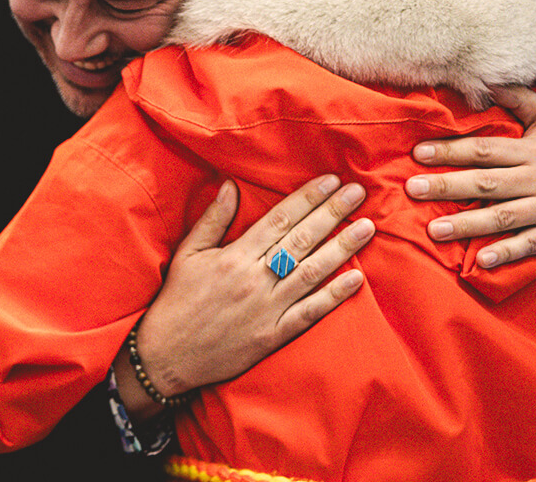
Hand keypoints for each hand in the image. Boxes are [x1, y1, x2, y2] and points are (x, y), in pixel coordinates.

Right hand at [115, 175, 370, 420]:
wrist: (167, 355)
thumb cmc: (176, 300)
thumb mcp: (187, 254)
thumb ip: (212, 220)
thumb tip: (230, 186)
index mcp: (234, 256)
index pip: (279, 219)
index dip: (307, 198)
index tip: (330, 180)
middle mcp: (255, 279)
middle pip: (302, 240)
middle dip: (333, 213)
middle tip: (358, 192)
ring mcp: (267, 309)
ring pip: (313, 273)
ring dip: (342, 249)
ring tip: (367, 228)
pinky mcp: (273, 335)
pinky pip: (310, 313)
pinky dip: (335, 296)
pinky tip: (357, 279)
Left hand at [407, 85, 535, 264]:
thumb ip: (519, 99)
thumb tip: (487, 79)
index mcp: (531, 150)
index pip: (484, 149)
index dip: (451, 151)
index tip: (418, 153)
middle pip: (487, 183)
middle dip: (448, 186)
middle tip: (412, 189)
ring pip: (503, 216)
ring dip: (467, 225)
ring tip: (433, 230)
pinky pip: (531, 244)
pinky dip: (508, 252)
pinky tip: (482, 261)